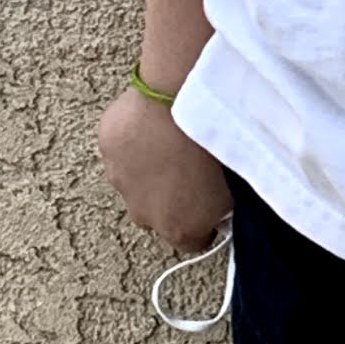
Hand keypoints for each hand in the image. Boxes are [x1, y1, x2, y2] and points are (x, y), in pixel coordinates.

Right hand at [97, 87, 230, 255]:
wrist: (179, 101)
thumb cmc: (216, 143)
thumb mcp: (237, 185)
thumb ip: (224, 205)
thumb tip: (224, 204)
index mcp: (179, 229)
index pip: (193, 242)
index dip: (205, 224)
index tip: (213, 206)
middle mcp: (144, 215)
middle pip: (158, 214)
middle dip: (172, 197)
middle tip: (191, 168)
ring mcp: (119, 182)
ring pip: (135, 183)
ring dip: (149, 169)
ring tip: (172, 142)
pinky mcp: (106, 149)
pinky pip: (121, 150)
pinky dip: (134, 141)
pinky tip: (152, 121)